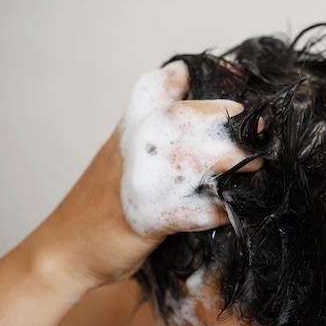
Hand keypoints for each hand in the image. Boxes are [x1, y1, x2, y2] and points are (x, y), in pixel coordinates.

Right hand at [35, 61, 259, 287]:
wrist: (66, 248)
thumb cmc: (104, 197)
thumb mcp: (124, 145)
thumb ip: (155, 112)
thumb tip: (188, 77)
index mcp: (130, 122)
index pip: (164, 83)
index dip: (204, 78)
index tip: (238, 85)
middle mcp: (134, 142)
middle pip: (191, 117)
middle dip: (232, 127)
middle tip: (259, 137)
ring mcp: (141, 177)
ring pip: (200, 159)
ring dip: (236, 166)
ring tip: (255, 170)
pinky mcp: (149, 216)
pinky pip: (199, 208)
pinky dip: (222, 209)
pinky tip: (231, 210)